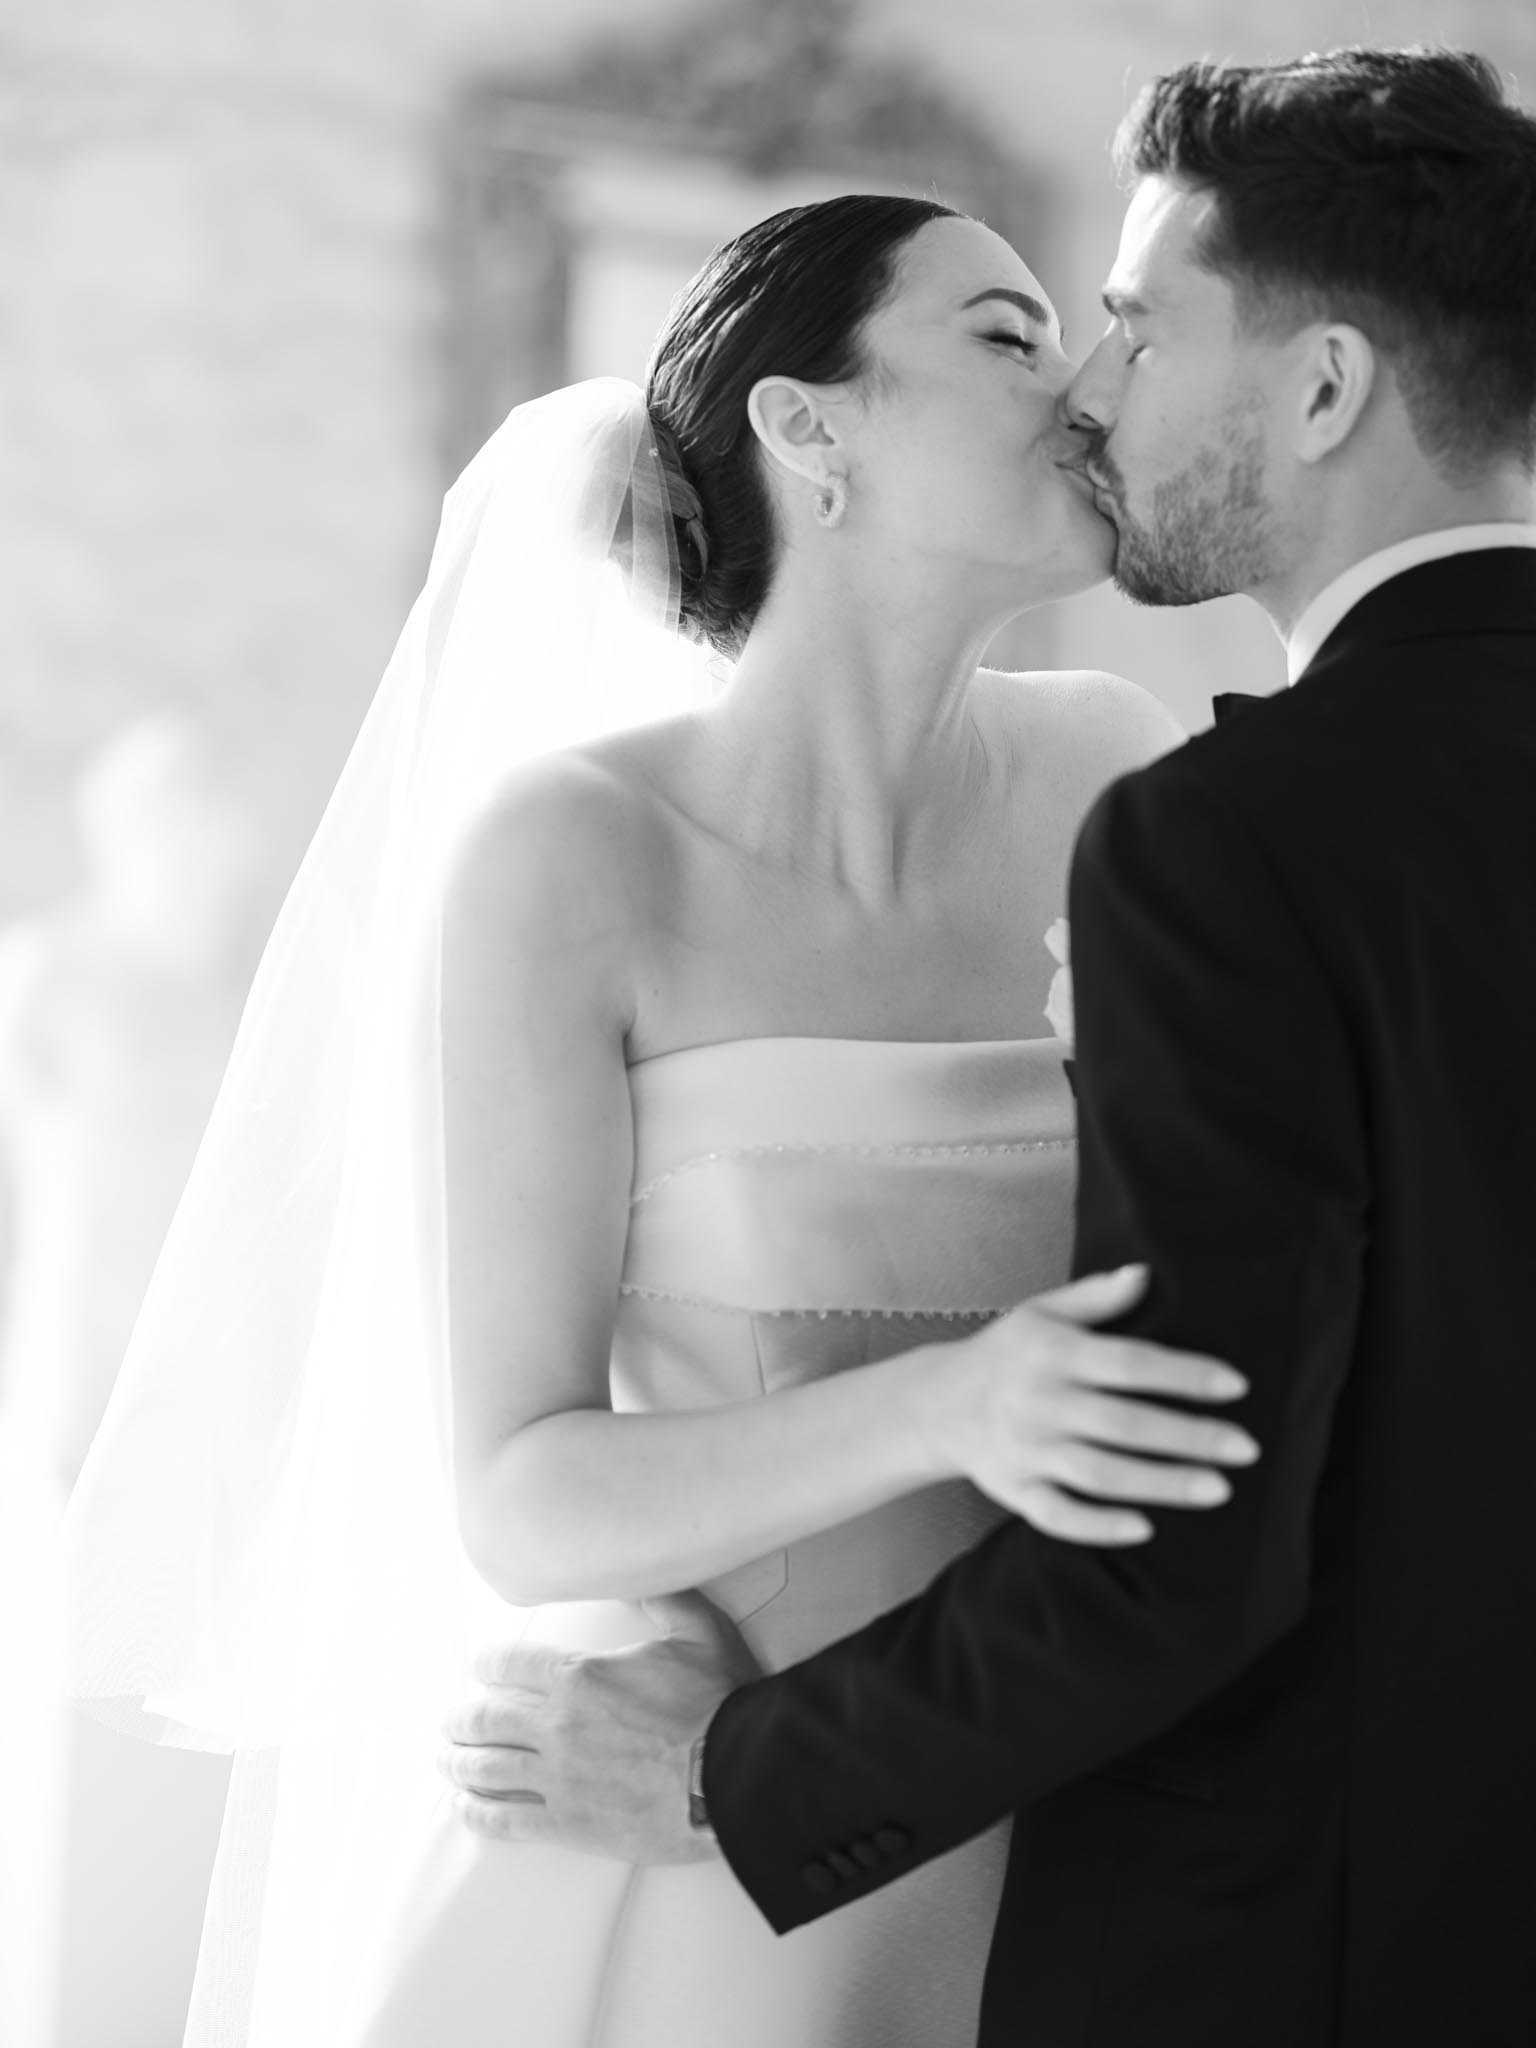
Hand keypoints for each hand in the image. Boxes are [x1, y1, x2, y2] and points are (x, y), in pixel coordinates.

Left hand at [439, 1589, 762, 1863]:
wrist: (735, 1777)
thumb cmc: (720, 1704)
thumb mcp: (697, 1631)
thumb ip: (662, 1599)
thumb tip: (638, 1576)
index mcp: (581, 1676)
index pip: (512, 1663)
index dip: (488, 1662)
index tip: (478, 1666)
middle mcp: (558, 1724)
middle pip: (487, 1718)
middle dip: (461, 1718)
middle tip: (449, 1721)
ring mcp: (559, 1776)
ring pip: (487, 1767)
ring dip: (459, 1762)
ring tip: (446, 1761)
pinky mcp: (569, 1823)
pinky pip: (508, 1819)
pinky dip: (479, 1813)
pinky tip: (466, 1809)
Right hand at [923, 1264, 1258, 1544]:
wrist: (937, 1403)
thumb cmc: (1007, 1353)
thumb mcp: (1041, 1312)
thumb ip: (1095, 1297)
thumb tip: (1146, 1274)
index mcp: (1052, 1354)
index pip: (1129, 1363)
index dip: (1184, 1374)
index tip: (1237, 1386)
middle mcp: (1039, 1402)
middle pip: (1123, 1423)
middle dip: (1189, 1437)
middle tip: (1247, 1448)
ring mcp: (1026, 1451)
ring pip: (1100, 1473)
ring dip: (1161, 1483)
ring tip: (1219, 1489)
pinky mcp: (1015, 1491)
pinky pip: (1058, 1515)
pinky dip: (1099, 1526)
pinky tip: (1145, 1529)